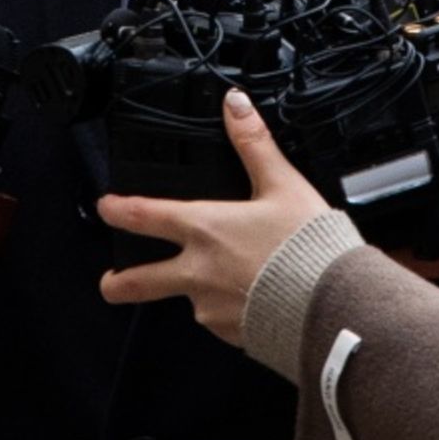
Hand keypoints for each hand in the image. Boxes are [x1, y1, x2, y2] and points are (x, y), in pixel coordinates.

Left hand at [94, 90, 331, 345]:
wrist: (332, 305)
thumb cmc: (309, 247)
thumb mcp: (283, 185)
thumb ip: (254, 145)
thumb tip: (235, 105)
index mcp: (205, 230)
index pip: (145, 217)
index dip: (118, 210)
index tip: (106, 208)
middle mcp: (198, 273)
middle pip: (137, 283)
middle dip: (117, 283)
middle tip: (110, 282)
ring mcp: (211, 308)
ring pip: (188, 300)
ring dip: (197, 291)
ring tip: (231, 280)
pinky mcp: (231, 334)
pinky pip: (221, 320)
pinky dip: (231, 309)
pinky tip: (256, 297)